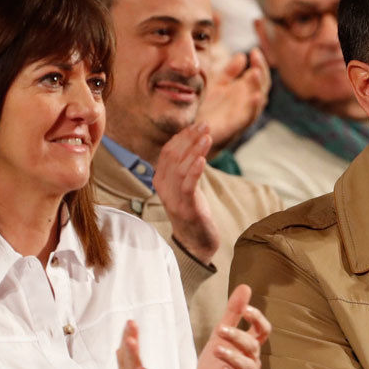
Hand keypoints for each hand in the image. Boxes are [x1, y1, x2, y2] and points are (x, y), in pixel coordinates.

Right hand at [153, 121, 218, 263]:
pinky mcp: (186, 208)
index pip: (167, 152)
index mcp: (161, 181)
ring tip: (207, 137)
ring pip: (181, 168)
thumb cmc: (193, 211)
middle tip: (205, 125)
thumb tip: (193, 143)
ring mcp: (174, 199)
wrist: (195, 243)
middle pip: (173, 157)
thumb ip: (185, 168)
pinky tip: (203, 159)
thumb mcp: (186, 187)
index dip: (182, 137)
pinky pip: (188, 186)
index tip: (197, 126)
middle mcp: (164, 188)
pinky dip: (194, 171)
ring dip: (195, 150)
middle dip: (189, 139)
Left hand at [196, 285, 270, 368]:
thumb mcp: (220, 338)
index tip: (245, 309)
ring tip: (216, 349)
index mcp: (249, 348)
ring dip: (232, 356)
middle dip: (238, 337)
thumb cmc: (216, 367)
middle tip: (220, 330)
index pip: (262, 331)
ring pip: (247, 366)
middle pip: (253, 347)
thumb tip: (245, 287)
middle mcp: (252, 363)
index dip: (257, 319)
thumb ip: (232, 314)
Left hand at [197, 47, 268, 150]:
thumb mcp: (216, 83)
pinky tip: (255, 97)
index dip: (258, 63)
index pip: (258, 75)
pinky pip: (249, 117)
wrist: (191, 130)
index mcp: (242, 90)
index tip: (254, 51)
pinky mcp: (236, 126)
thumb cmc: (204, 107)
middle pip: (262, 86)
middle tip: (257, 57)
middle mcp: (245, 102)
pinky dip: (254, 107)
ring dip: (259, 87)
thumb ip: (229, 71)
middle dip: (262, 71)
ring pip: (258, 100)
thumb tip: (242, 56)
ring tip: (256, 72)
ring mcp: (242, 114)